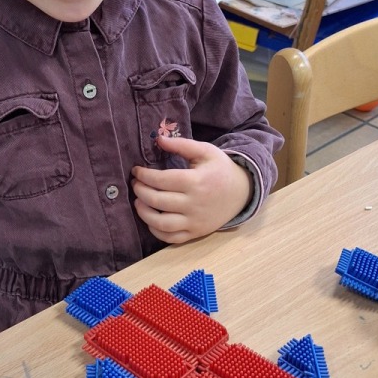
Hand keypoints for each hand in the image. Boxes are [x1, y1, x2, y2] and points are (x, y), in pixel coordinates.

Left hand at [132, 135, 252, 244]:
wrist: (242, 192)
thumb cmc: (220, 169)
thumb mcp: (205, 151)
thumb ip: (181, 145)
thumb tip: (158, 139)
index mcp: (196, 181)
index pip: (161, 180)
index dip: (144, 175)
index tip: (136, 171)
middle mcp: (194, 204)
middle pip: (158, 201)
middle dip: (140, 191)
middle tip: (135, 184)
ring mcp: (195, 221)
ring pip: (162, 223)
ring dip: (144, 213)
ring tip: (138, 201)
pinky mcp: (196, 233)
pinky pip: (171, 238)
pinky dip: (156, 231)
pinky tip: (150, 219)